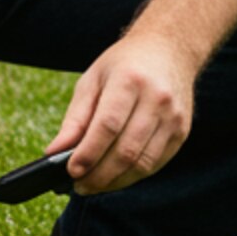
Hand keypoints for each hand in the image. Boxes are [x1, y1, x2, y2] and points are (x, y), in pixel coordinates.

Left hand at [46, 31, 197, 195]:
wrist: (169, 49)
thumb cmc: (124, 65)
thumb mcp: (92, 80)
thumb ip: (75, 118)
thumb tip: (55, 152)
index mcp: (129, 80)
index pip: (108, 126)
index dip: (88, 153)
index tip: (71, 171)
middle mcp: (156, 99)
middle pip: (126, 150)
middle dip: (99, 175)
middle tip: (79, 186)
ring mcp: (173, 117)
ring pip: (143, 164)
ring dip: (115, 182)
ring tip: (94, 185)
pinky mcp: (181, 131)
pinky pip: (156, 164)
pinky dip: (133, 176)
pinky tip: (116, 177)